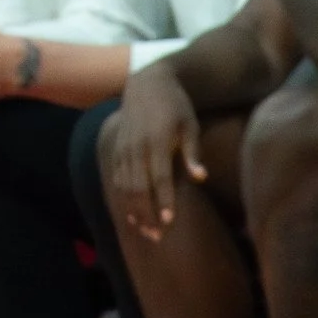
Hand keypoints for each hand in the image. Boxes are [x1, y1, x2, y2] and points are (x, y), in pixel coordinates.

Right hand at [101, 65, 204, 238]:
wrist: (147, 82)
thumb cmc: (176, 105)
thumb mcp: (190, 124)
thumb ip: (193, 152)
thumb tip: (200, 178)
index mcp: (157, 140)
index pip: (160, 177)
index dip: (163, 200)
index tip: (168, 221)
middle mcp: (137, 146)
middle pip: (138, 187)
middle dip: (146, 213)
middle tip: (156, 236)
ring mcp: (124, 148)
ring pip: (124, 185)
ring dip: (133, 210)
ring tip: (144, 231)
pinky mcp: (117, 148)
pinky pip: (117, 177)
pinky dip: (122, 197)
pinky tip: (130, 213)